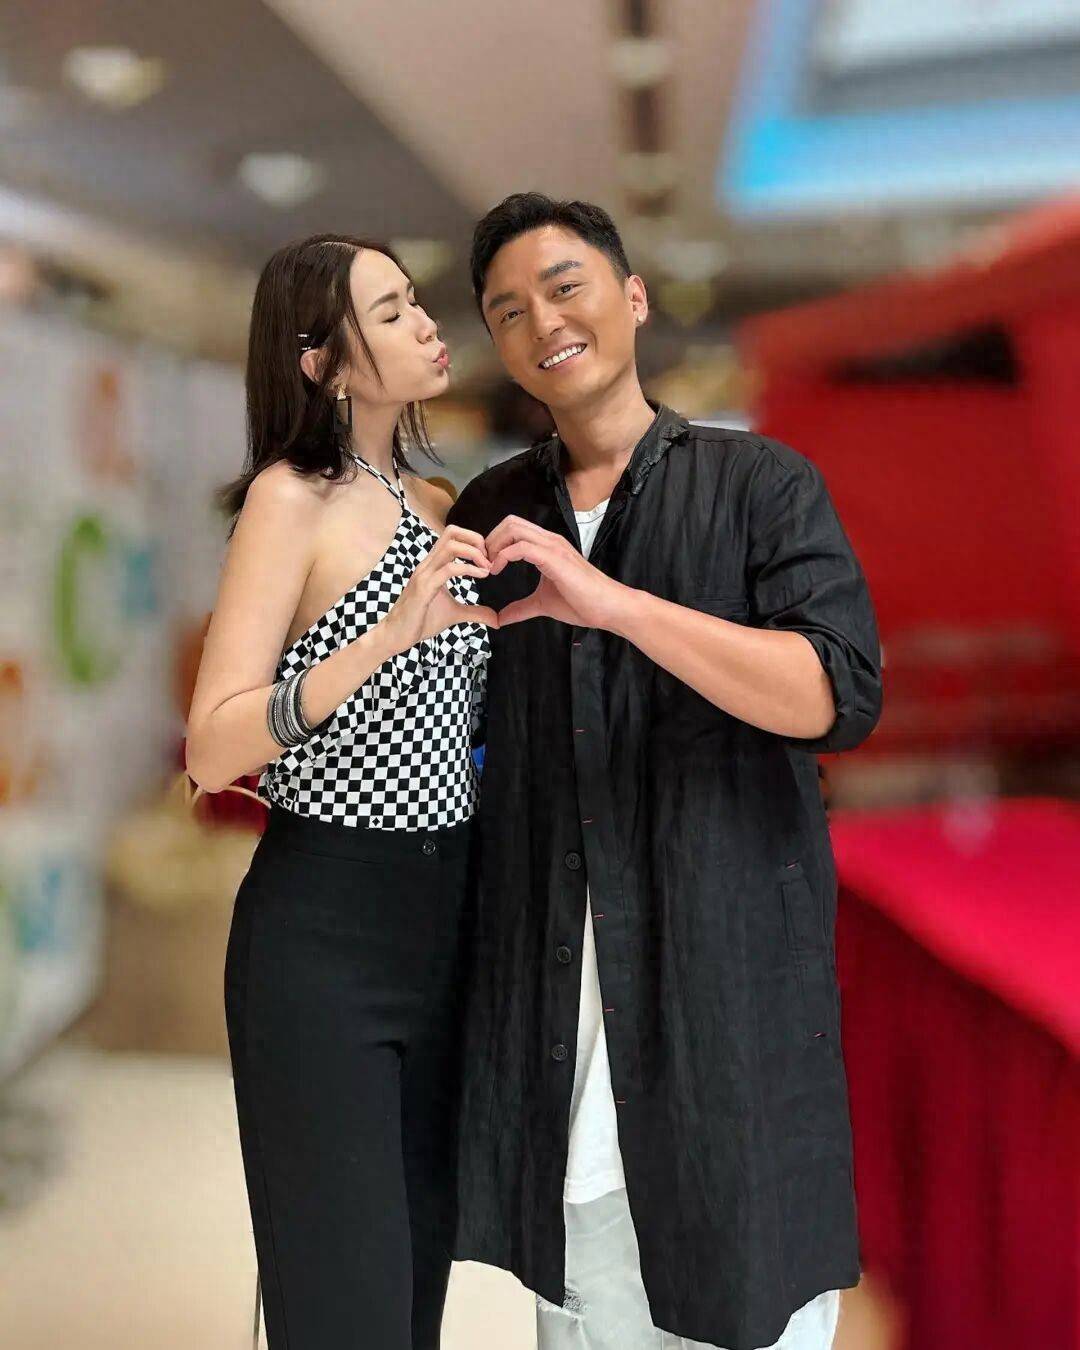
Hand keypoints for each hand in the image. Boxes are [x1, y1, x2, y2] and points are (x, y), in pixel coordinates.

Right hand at [383, 525, 498, 652]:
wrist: (395, 636)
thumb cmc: (421, 621)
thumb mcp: (454, 614)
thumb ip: (475, 612)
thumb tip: (496, 619)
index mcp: (433, 565)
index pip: (452, 536)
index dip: (474, 540)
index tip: (488, 559)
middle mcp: (428, 564)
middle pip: (451, 532)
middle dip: (475, 539)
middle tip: (489, 558)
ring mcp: (425, 574)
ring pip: (450, 546)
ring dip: (474, 553)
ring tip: (486, 567)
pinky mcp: (424, 588)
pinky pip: (448, 569)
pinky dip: (469, 569)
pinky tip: (481, 576)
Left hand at [486, 516, 630, 630]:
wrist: (608, 608)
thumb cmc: (582, 603)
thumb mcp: (543, 604)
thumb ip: (521, 607)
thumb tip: (501, 618)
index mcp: (547, 547)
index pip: (515, 529)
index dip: (495, 543)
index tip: (486, 565)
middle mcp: (549, 541)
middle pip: (510, 522)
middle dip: (490, 540)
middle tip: (483, 564)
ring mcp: (553, 547)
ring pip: (514, 529)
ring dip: (494, 545)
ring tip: (489, 567)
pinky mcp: (554, 558)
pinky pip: (521, 547)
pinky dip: (503, 556)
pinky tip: (497, 570)